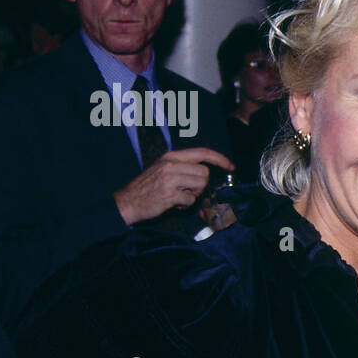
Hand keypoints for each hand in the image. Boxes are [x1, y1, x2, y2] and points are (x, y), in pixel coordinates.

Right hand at [114, 147, 235, 224]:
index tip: (231, 166)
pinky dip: (185, 205)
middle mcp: (171, 164)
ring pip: (200, 186)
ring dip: (193, 195)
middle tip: (186, 191)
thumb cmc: (147, 187)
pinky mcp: (169, 195)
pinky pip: (190, 201)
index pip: (203, 152)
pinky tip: (173, 204)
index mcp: (171, 156)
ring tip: (178, 196)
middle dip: (200, 185)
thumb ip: (183, 167)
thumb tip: (206, 171)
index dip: (220, 159)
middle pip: (205, 173)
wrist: (126, 201)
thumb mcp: (162, 168)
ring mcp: (169, 179)